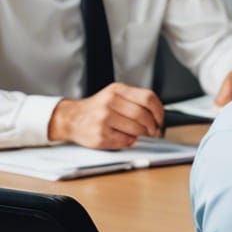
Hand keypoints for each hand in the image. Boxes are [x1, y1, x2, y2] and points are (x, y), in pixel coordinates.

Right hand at [48, 84, 164, 149]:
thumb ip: (134, 100)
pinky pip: (124, 140)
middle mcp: (109, 103)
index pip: (148, 98)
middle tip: (154, 130)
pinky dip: (130, 141)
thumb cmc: (96, 108)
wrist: (71, 118)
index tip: (160, 119)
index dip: (159, 111)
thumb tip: (156, 114)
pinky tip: (127, 138)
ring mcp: (103, 120)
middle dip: (152, 125)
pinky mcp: (99, 136)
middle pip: (143, 115)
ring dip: (142, 134)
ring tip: (141, 134)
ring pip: (135, 129)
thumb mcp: (114, 95)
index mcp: (116, 90)